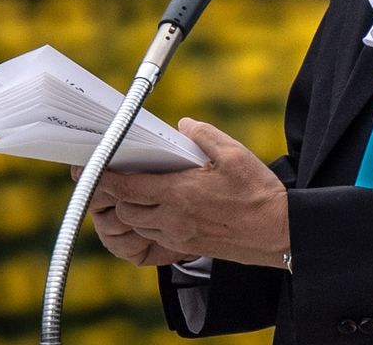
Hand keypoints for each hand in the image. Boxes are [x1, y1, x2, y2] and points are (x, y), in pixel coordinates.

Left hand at [94, 118, 290, 268]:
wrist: (278, 233)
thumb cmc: (258, 194)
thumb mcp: (233, 154)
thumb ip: (203, 135)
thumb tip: (184, 125)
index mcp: (179, 193)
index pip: (127, 187)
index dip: (105, 178)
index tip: (94, 168)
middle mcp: (173, 217)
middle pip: (125, 209)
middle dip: (116, 194)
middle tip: (118, 176)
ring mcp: (179, 235)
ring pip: (137, 224)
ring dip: (131, 209)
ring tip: (138, 191)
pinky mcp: (187, 246)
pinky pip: (154, 235)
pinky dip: (148, 221)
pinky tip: (161, 207)